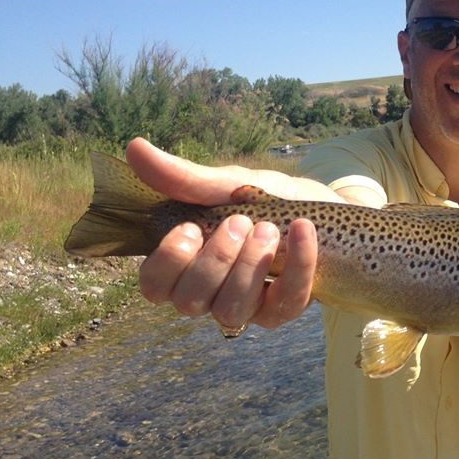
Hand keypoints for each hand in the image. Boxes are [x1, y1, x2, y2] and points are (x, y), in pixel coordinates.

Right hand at [124, 137, 338, 331]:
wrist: (323, 205)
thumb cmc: (266, 198)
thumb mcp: (228, 184)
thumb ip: (185, 178)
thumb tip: (135, 147)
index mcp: (187, 262)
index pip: (153, 285)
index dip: (167, 263)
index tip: (191, 226)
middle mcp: (210, 291)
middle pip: (189, 301)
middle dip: (214, 260)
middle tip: (239, 221)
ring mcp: (247, 304)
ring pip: (230, 311)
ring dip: (249, 268)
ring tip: (269, 228)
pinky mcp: (284, 307)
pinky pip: (285, 302)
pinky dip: (298, 264)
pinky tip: (304, 230)